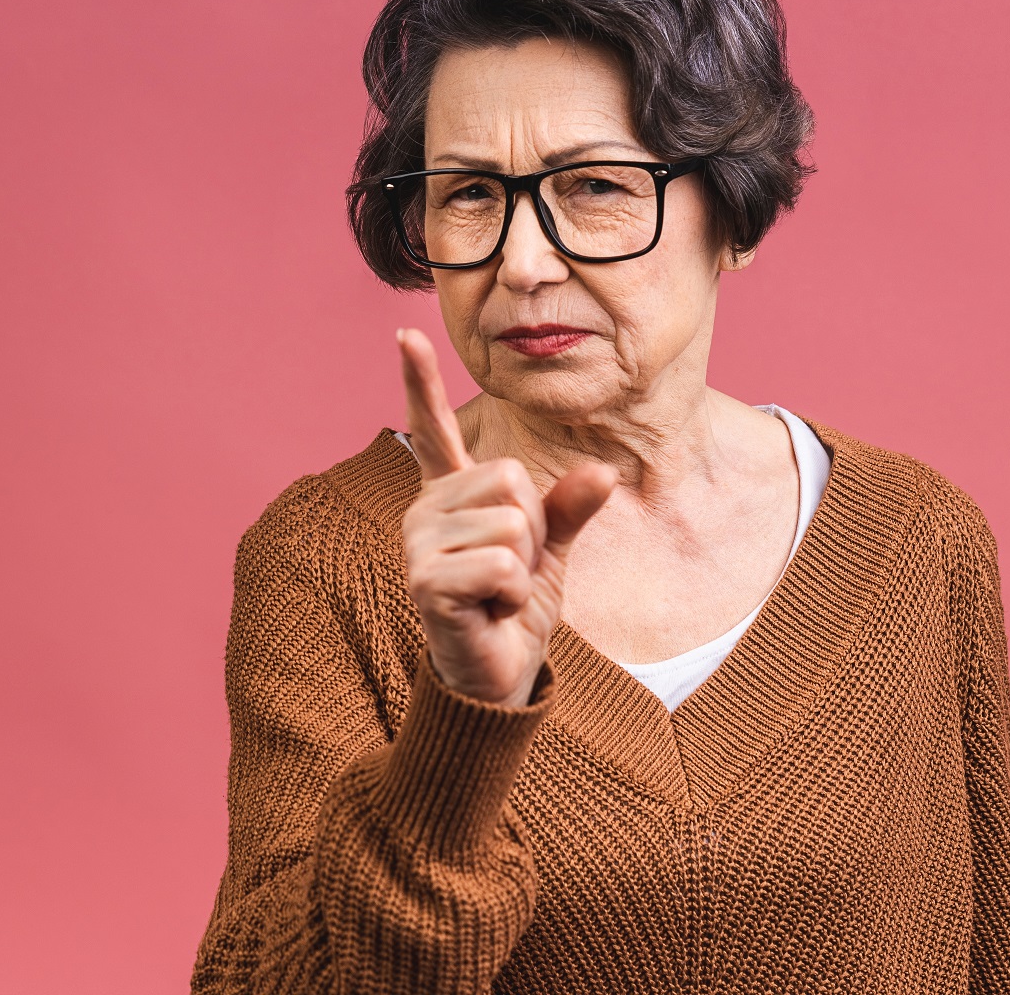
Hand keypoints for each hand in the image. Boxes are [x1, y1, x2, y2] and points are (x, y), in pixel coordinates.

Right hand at [397, 328, 615, 707]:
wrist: (498, 676)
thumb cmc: (514, 608)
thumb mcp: (552, 549)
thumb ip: (571, 507)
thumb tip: (602, 471)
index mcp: (450, 494)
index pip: (434, 429)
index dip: (419, 381)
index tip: (406, 333)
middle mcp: (424, 510)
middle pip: (512, 478)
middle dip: (534, 530)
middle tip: (511, 572)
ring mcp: (420, 544)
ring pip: (513, 523)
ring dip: (526, 566)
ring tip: (499, 593)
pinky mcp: (426, 581)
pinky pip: (503, 564)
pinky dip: (516, 593)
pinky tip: (492, 611)